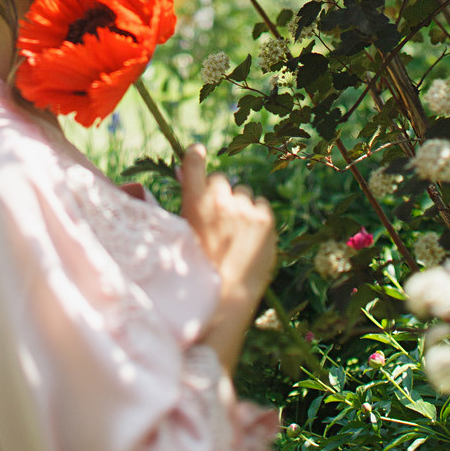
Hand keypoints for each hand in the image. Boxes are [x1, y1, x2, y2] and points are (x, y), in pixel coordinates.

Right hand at [178, 144, 275, 372]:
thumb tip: (185, 175)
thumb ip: (186, 205)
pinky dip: (256, 217)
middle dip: (219, 195)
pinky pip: (260, 205)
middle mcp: (222, 202)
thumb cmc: (198, 272)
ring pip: (243, 194)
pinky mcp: (266, 220)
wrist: (229, 298)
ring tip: (234, 234)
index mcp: (196, 205)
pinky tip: (248, 238)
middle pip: (221, 182)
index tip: (196, 152)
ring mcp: (246, 210)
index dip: (195, 157)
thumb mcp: (183, 236)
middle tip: (217, 220)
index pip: (194, 163)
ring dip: (239, 206)